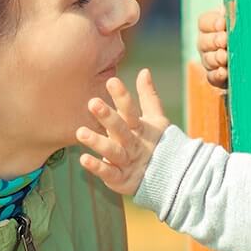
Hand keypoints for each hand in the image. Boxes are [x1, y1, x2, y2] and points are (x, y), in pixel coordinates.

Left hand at [75, 69, 169, 195]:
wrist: (169, 178)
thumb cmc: (156, 145)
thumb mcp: (155, 120)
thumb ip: (148, 96)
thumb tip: (144, 70)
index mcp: (140, 128)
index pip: (131, 111)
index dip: (122, 97)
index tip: (112, 81)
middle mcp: (134, 144)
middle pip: (121, 129)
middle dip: (108, 117)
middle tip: (93, 103)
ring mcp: (128, 162)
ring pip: (113, 151)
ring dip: (97, 142)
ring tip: (80, 132)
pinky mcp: (121, 179)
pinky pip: (108, 173)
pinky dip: (97, 167)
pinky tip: (83, 160)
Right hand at [196, 0, 228, 88]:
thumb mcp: (242, 2)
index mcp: (214, 24)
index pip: (204, 22)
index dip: (212, 22)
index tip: (223, 22)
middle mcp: (210, 43)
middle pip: (202, 42)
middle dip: (213, 41)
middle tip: (225, 40)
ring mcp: (214, 61)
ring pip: (206, 60)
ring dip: (215, 58)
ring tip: (226, 56)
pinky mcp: (221, 79)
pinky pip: (212, 78)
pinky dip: (217, 75)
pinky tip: (225, 72)